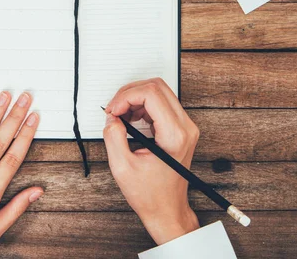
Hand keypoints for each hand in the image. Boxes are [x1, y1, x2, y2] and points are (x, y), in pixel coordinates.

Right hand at [103, 78, 199, 244]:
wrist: (167, 209)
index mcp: (174, 135)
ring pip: (158, 92)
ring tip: (119, 116)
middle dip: (129, 93)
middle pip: (156, 86)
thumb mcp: (122, 168)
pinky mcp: (180, 128)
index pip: (151, 94)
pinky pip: (160, 103)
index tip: (112, 111)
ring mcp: (185, 126)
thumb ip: (113, 137)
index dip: (125, 96)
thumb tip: (111, 118)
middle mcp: (185, 127)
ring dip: (134, 98)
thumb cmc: (150, 195)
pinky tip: (129, 119)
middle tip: (113, 110)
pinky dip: (141, 106)